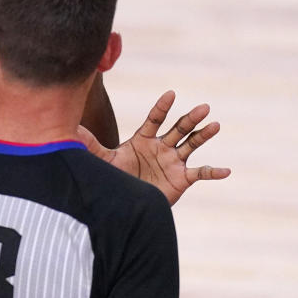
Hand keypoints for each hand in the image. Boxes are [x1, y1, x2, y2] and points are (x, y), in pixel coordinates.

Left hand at [78, 90, 228, 204]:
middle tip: (204, 106)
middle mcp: (161, 146)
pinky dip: (214, 172)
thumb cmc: (115, 178)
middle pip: (178, 128)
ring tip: (215, 124)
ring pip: (192, 144)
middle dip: (190, 118)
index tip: (171, 94)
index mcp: (144, 139)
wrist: (124, 203)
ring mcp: (173, 161)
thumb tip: (70, 128)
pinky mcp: (182, 178)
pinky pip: (201, 173)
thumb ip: (90, 143)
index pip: (155, 119)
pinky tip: (227, 170)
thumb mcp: (102, 159)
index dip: (163, 107)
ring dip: (204, 135)